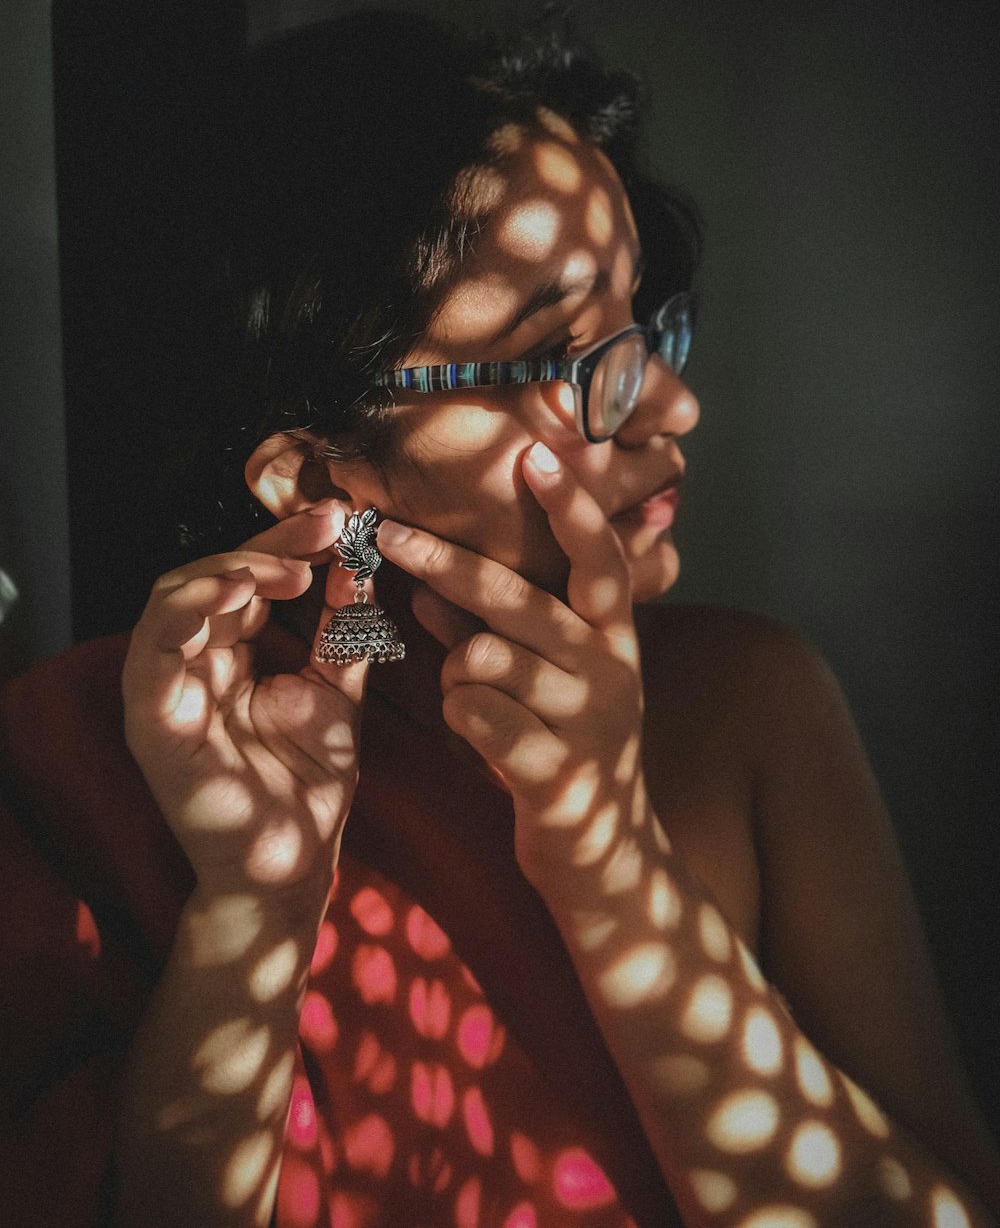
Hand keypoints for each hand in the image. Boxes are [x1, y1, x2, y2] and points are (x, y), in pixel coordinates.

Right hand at [123, 502, 366, 900]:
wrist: (296, 865)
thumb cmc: (308, 786)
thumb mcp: (335, 691)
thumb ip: (342, 629)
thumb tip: (360, 562)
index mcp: (226, 659)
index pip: (245, 583)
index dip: (288, 546)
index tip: (342, 522)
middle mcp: (190, 668)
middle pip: (211, 579)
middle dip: (268, 546)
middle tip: (326, 528)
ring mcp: (166, 694)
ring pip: (172, 600)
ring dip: (229, 569)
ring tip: (289, 568)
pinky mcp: (152, 723)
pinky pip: (152, 653)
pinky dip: (186, 611)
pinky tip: (234, 590)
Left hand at [377, 442, 647, 881]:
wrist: (605, 858)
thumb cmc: (562, 752)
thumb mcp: (543, 684)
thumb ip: (492, 633)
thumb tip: (426, 588)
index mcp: (615, 639)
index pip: (599, 559)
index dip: (571, 508)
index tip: (534, 455)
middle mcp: (611, 669)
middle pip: (514, 598)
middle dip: (440, 563)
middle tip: (384, 533)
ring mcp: (588, 721)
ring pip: (479, 659)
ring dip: (456, 679)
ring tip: (480, 710)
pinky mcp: (556, 770)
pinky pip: (472, 713)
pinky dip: (458, 719)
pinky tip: (481, 742)